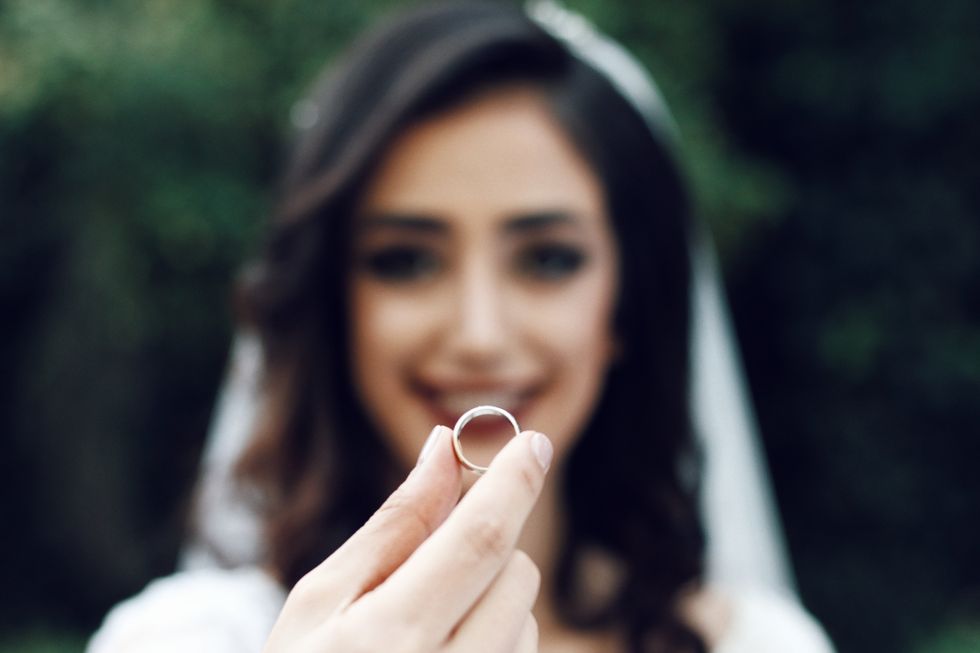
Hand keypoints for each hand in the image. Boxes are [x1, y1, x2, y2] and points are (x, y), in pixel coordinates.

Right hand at [262, 425, 553, 652]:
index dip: (513, 483)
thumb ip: (392, 525)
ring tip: (423, 628)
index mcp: (386, 639)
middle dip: (488, 545)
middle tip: (432, 558)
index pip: (478, 541)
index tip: (534, 441)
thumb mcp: (320, 601)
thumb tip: (443, 448)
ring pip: (525, 617)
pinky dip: (497, 640)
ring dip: (491, 599)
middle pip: (515, 575)